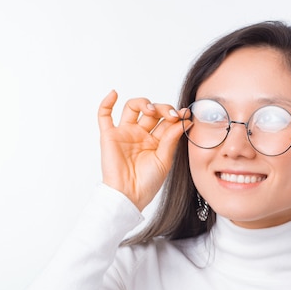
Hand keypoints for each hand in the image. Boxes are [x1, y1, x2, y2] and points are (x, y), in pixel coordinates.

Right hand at [97, 90, 188, 210]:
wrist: (129, 196)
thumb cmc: (147, 183)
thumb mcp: (165, 160)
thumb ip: (171, 139)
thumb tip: (184, 120)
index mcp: (156, 141)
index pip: (166, 121)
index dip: (176, 115)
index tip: (186, 114)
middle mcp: (141, 134)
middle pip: (152, 111)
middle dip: (163, 109)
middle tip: (171, 115)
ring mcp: (125, 133)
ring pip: (132, 108)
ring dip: (143, 102)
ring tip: (151, 110)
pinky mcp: (109, 136)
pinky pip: (104, 116)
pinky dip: (107, 102)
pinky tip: (114, 94)